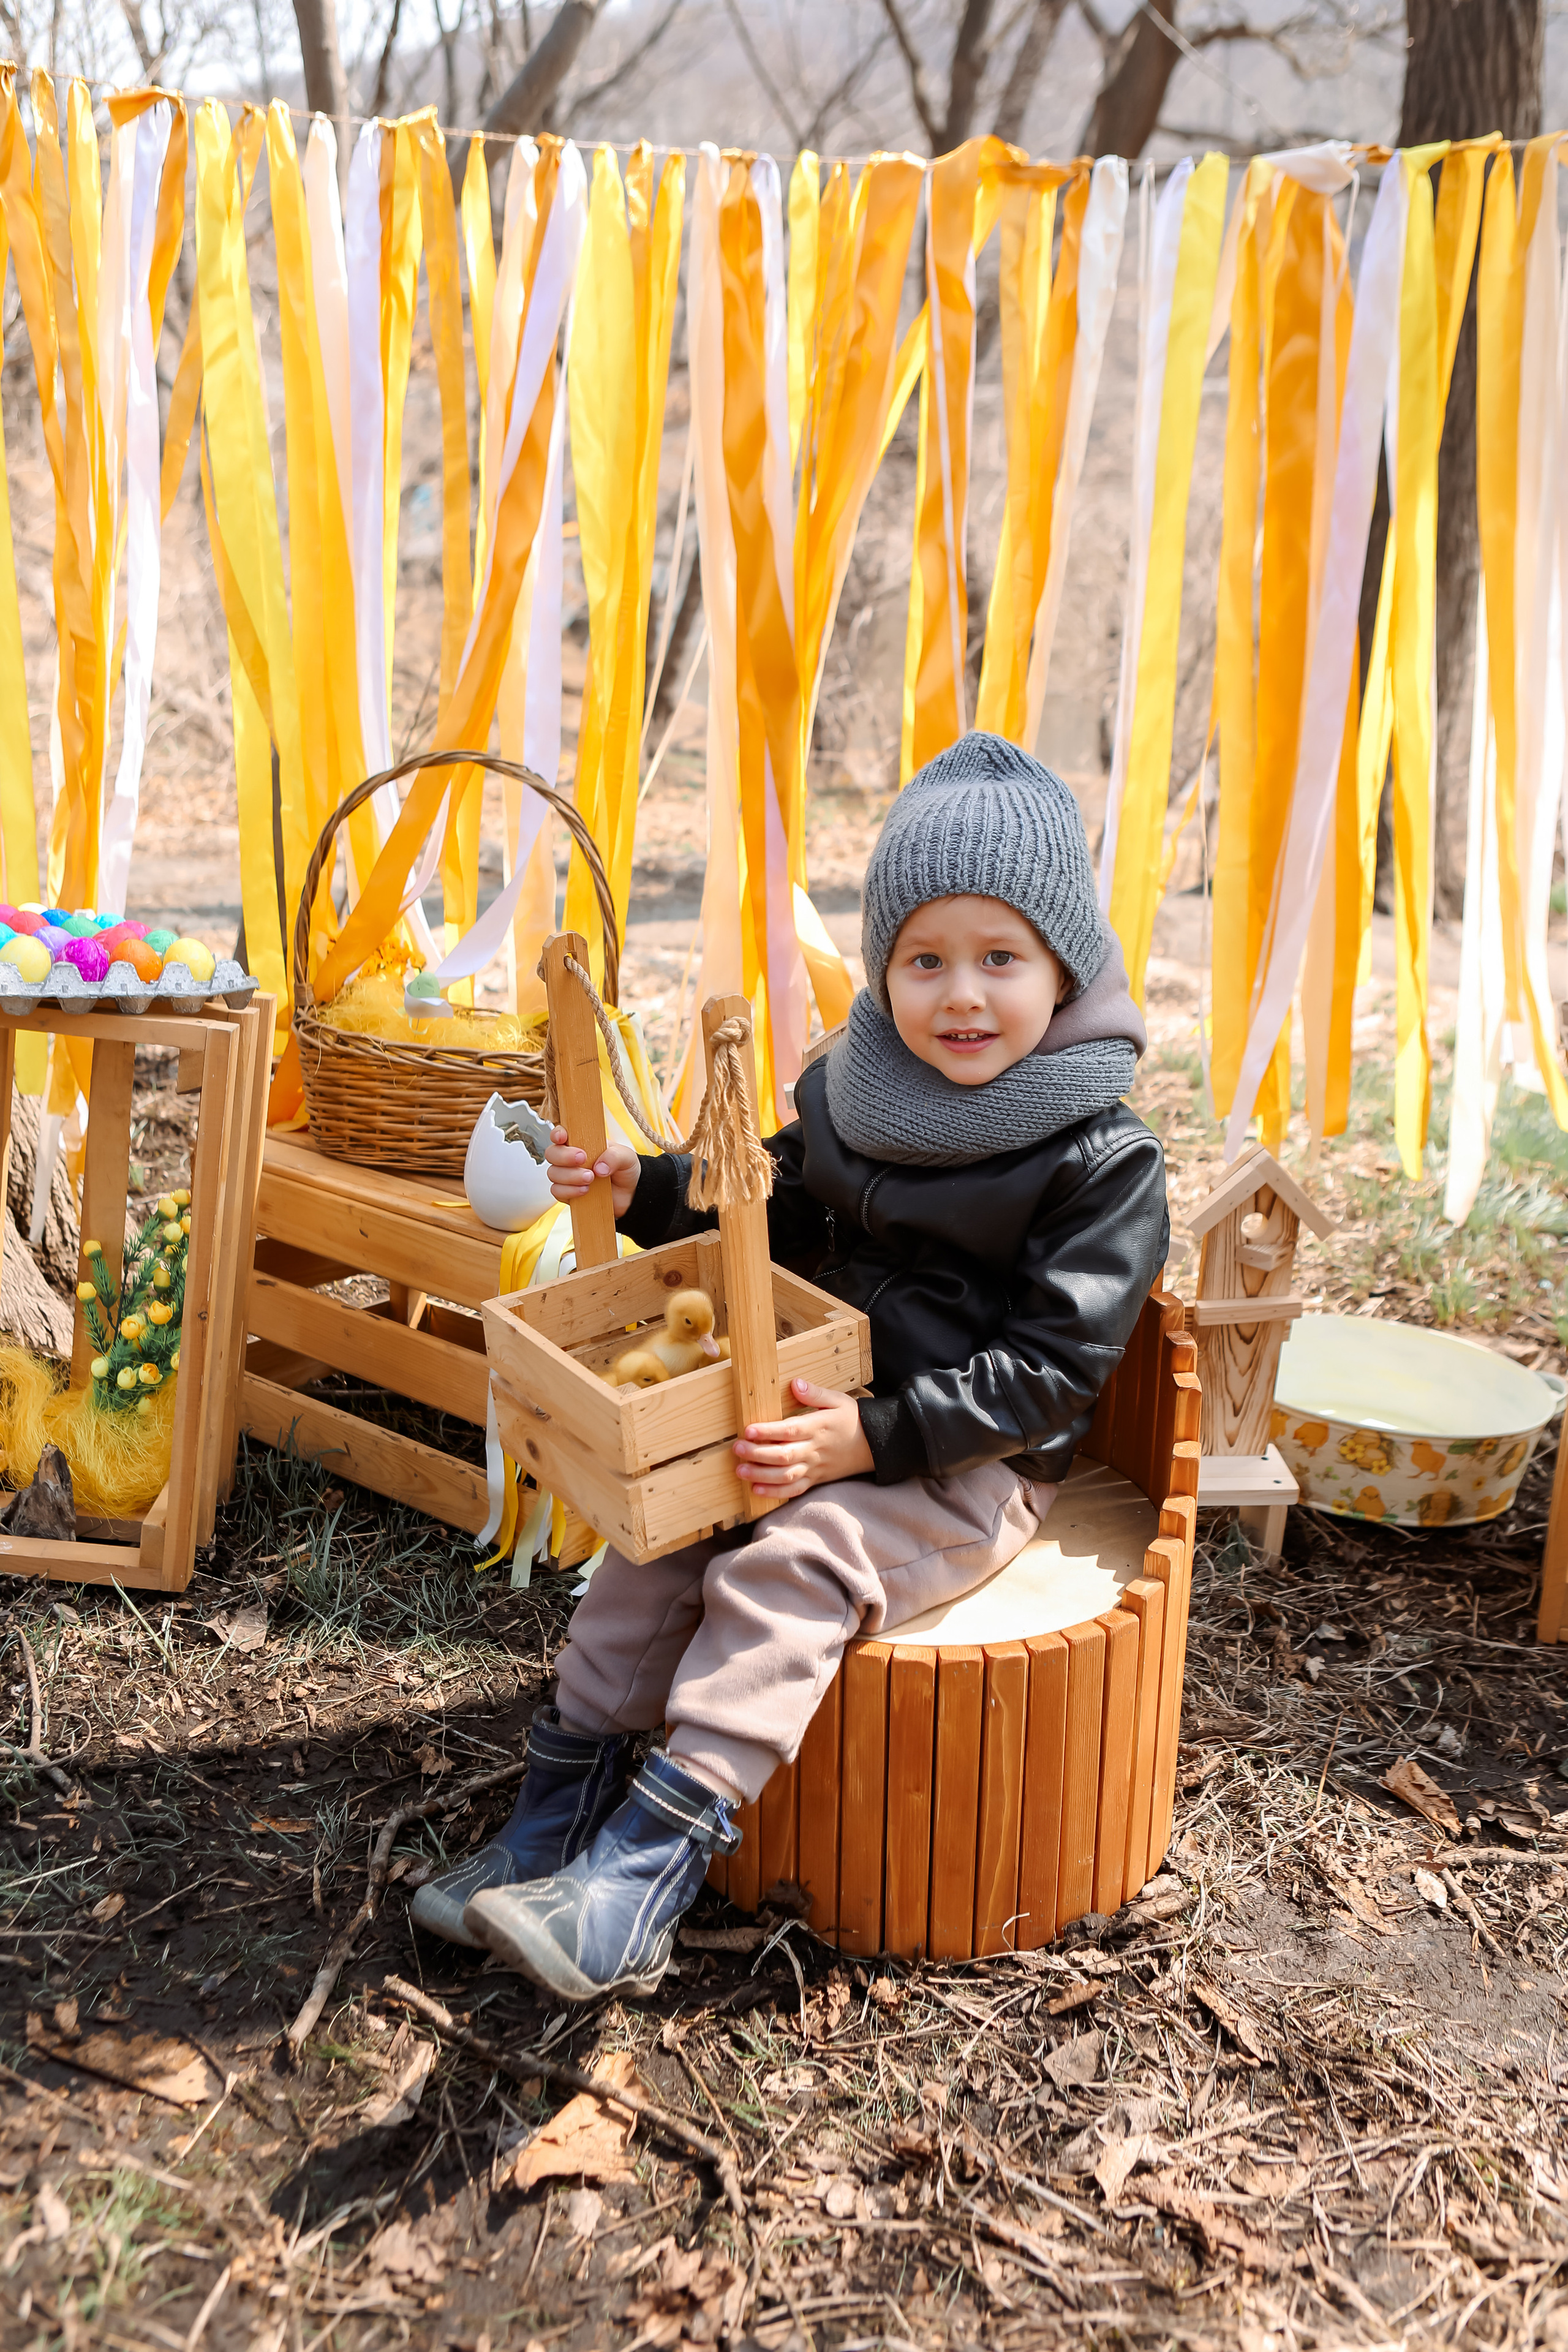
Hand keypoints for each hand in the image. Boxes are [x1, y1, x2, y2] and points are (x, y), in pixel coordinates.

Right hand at [545, 1127, 641, 1216]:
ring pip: (553, 1173)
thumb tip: (598, 1167)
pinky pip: (557, 1191)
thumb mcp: (626, 1157)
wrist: (629, 1194)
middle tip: (582, 1159)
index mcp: (581, 1142)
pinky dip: (569, 1191)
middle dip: (564, 1156)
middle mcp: (570, 1158)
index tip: (563, 1137)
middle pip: (552, 1153)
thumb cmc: (624, 1169)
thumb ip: (614, 1156)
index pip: (561, 1134)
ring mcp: (567, 1176)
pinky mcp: (568, 1193)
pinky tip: (585, 1190)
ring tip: (590, 1179)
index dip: (557, 1134)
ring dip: (570, 1176)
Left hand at [733, 1378, 872, 1497]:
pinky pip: (795, 1490)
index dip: (768, 1432)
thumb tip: (795, 1383)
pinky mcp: (816, 1480)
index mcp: (818, 1427)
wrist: (876, 1445)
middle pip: (783, 1456)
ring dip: (761, 1475)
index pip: (790, 1431)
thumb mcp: (839, 1400)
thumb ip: (815, 1393)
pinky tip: (756, 1490)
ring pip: (786, 1476)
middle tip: (737, 1449)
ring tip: (741, 1471)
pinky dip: (775, 1493)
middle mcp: (815, 1450)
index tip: (748, 1429)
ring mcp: (815, 1468)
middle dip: (757, 1454)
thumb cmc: (854, 1420)